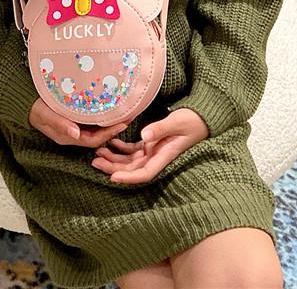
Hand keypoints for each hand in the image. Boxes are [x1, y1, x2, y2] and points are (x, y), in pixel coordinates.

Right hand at [29, 98, 128, 147]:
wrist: (27, 102)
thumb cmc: (36, 108)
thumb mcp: (46, 115)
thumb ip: (59, 123)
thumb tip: (76, 134)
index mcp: (69, 137)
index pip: (94, 139)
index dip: (109, 133)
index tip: (122, 124)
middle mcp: (75, 134)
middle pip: (99, 135)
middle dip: (114, 128)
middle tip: (130, 116)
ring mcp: (76, 126)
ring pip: (97, 128)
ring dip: (110, 121)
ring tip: (125, 111)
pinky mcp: (76, 117)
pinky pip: (93, 119)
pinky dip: (103, 115)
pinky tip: (111, 106)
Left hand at [90, 108, 208, 183]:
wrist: (202, 118)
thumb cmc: (192, 121)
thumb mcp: (177, 122)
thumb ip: (160, 129)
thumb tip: (144, 136)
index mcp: (164, 156)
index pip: (144, 173)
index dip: (128, 177)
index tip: (112, 177)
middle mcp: (157, 156)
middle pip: (132, 169)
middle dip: (113, 167)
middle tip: (94, 162)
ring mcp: (154, 151)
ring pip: (130, 160)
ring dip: (114, 158)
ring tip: (97, 151)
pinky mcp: (152, 143)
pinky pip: (133, 149)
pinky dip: (121, 147)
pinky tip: (110, 142)